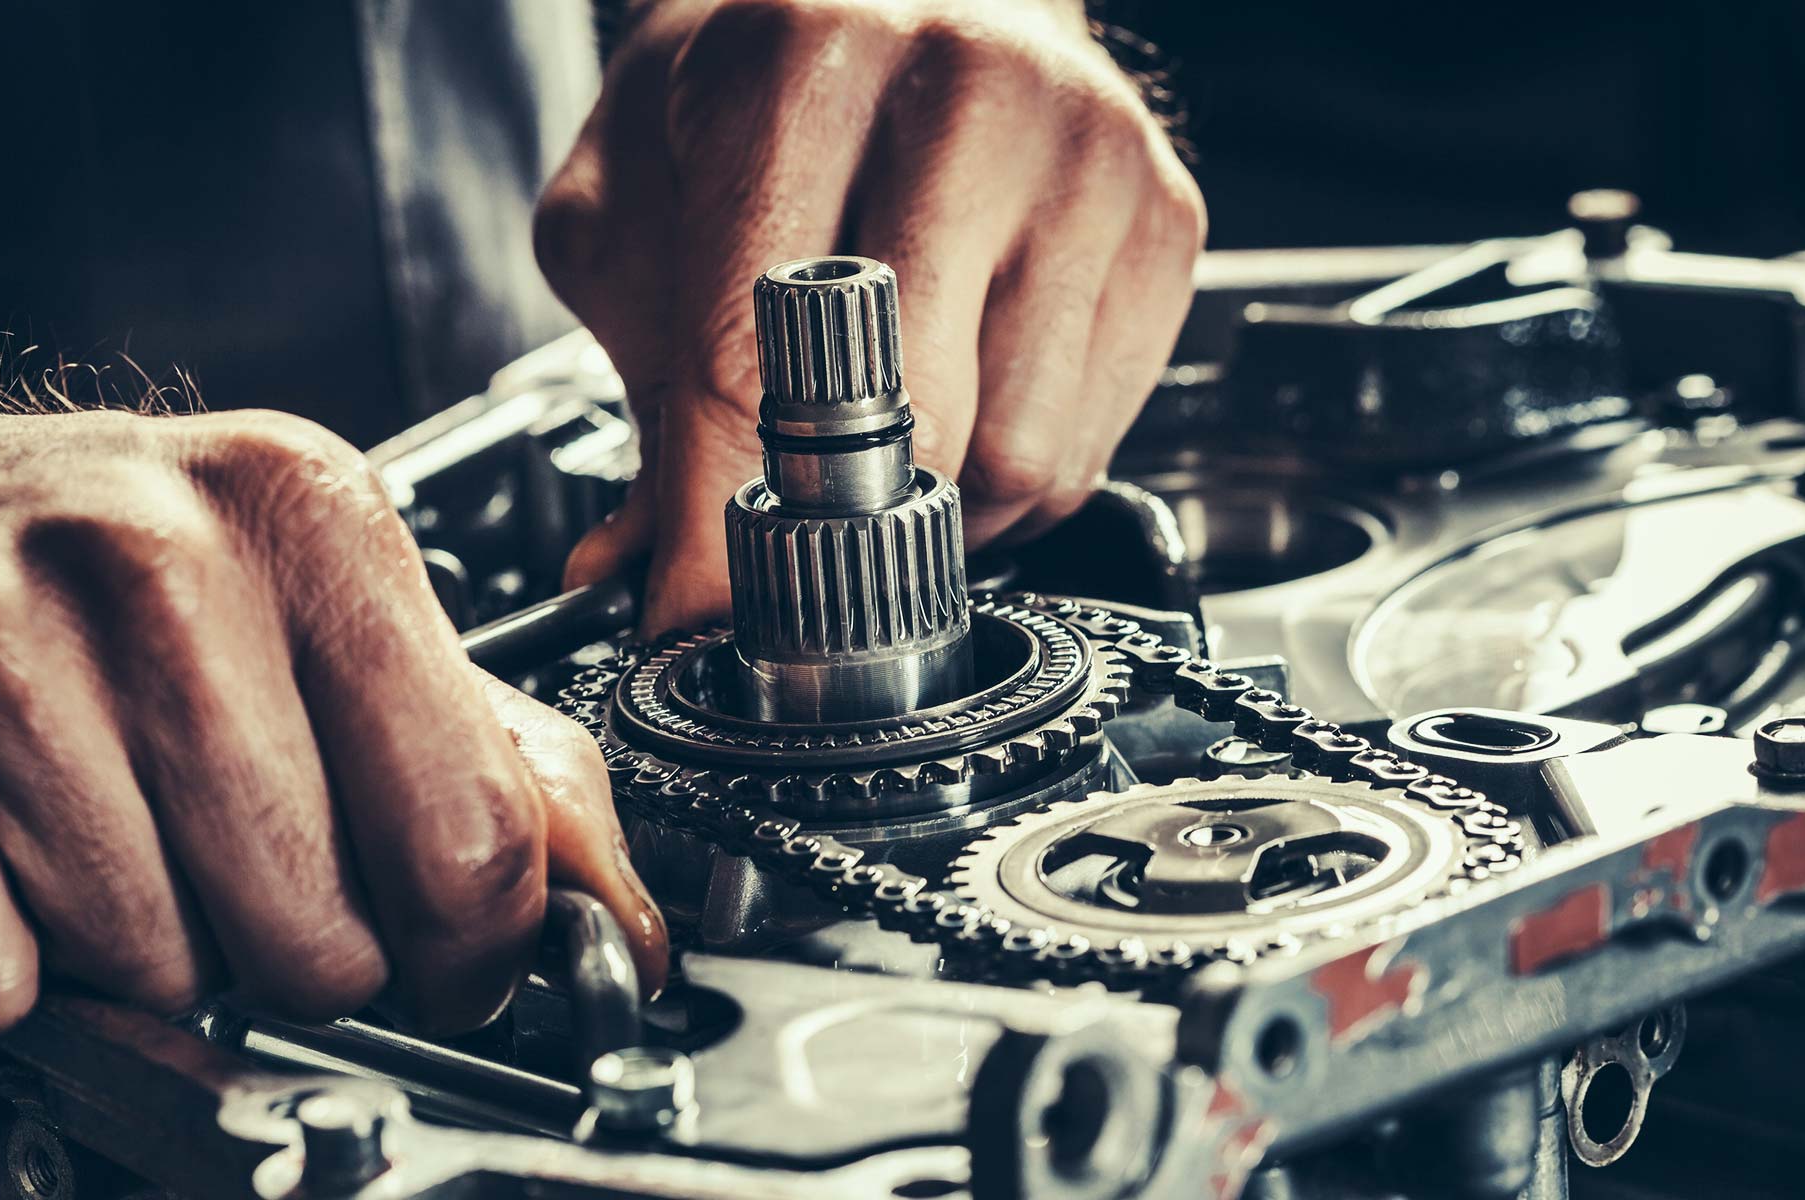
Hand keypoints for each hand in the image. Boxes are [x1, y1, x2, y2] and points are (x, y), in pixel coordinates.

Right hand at [0, 393, 665, 1039]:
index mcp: (317, 523)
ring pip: (158, 969)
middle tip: (250, 872)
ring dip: (150, 951)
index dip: (472, 952)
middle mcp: (166, 566)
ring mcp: (2, 646)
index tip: (451, 968)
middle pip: (320, 936)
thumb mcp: (328, 596)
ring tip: (121, 832)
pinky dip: (8, 962)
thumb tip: (618, 911)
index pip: (472, 835)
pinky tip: (13, 853)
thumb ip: (486, 746)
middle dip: (299, 956)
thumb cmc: (119, 560)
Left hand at [537, 0, 1204, 632]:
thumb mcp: (640, 204)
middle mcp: (969, 88)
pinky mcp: (1165, 222)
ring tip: (880, 442)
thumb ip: (639, 384)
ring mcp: (1089, 156)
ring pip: (1015, 455)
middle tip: (790, 518)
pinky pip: (1086, 446)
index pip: (758, 349)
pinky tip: (965, 402)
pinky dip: (1009, 476)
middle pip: (910, 417)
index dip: (722, 517)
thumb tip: (642, 571)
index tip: (699, 615)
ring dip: (933, 504)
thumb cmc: (770, 88)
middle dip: (834, 511)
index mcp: (803, 60)